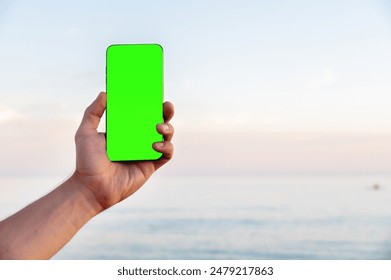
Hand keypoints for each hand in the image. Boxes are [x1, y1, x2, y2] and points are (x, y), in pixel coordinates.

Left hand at [72, 92, 173, 210]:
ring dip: (167, 128)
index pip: (142, 112)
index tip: (154, 92)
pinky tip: (154, 145)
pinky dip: (166, 147)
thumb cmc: (87, 161)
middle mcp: (138, 139)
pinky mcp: (151, 165)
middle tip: (166, 105)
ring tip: (158, 127)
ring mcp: (146, 151)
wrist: (91, 187)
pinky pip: (166, 153)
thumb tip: (104, 93)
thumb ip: (92, 112)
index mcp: (126, 130)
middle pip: (158, 121)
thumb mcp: (85, 133)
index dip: (150, 103)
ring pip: (166, 136)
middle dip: (166, 112)